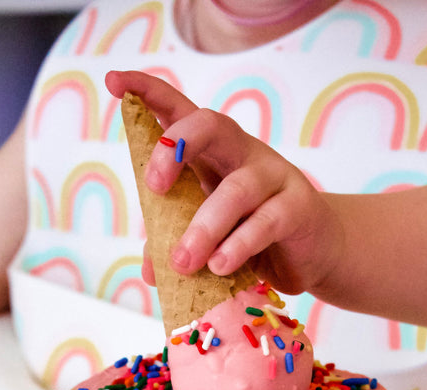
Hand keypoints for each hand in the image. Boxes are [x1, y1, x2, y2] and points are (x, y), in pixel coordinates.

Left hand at [105, 70, 342, 294]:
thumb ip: (177, 245)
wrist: (312, 256)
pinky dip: (237, 246)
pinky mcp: (297, 207)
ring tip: (184, 262)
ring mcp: (273, 176)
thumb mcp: (209, 238)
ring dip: (204, 227)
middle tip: (152, 186)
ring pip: (235, 190)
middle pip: (209, 126)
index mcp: (213, 153)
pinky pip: (264, 222)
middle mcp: (242, 153)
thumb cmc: (254, 238)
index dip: (148, 92)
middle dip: (174, 148)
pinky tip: (219, 266)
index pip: (180, 111)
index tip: (114, 81)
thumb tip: (152, 270)